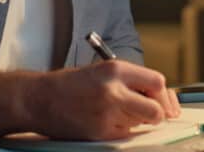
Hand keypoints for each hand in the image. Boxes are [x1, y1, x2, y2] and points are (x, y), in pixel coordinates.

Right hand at [28, 60, 181, 140]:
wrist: (40, 99)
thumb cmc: (70, 84)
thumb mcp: (102, 72)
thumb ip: (130, 81)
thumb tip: (158, 99)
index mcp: (116, 69)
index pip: (158, 82)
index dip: (163, 95)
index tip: (162, 102)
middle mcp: (114, 89)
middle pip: (155, 109)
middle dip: (156, 114)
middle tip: (149, 114)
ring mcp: (108, 112)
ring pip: (140, 123)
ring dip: (134, 120)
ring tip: (114, 111)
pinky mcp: (100, 131)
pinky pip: (125, 133)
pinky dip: (121, 129)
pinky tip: (105, 120)